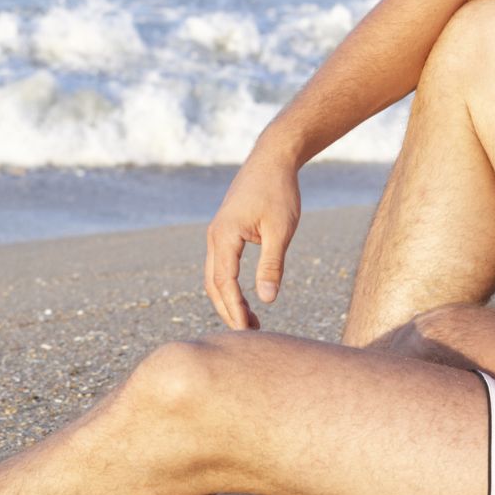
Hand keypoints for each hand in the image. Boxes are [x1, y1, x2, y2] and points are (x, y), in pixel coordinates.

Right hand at [203, 149, 301, 329]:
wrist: (272, 158)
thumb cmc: (279, 191)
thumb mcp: (281, 230)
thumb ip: (272, 265)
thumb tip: (267, 300)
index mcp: (224, 236)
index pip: (225, 283)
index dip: (234, 309)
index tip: (248, 332)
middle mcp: (214, 236)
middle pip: (213, 284)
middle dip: (228, 311)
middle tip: (249, 336)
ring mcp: (217, 233)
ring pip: (214, 276)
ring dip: (228, 300)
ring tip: (250, 322)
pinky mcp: (225, 231)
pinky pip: (220, 266)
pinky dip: (229, 286)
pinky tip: (246, 297)